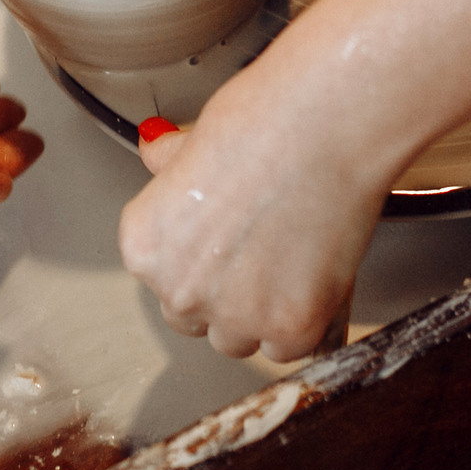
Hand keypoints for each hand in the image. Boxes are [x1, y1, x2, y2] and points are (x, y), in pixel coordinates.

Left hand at [118, 72, 391, 360]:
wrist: (325, 128)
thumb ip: (171, 167)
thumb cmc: (264, 121)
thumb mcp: (195, 140)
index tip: (223, 241)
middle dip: (222, 293)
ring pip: (239, 339)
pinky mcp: (289, 327)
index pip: (160, 279)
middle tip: (259, 251)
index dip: (197, 259)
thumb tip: (156, 150)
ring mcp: (234, 314)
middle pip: (193, 317)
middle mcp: (179, 289)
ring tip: (288, 262)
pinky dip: (304, 322)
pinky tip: (313, 278)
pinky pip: (290, 348)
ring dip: (259, 314)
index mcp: (145, 245)